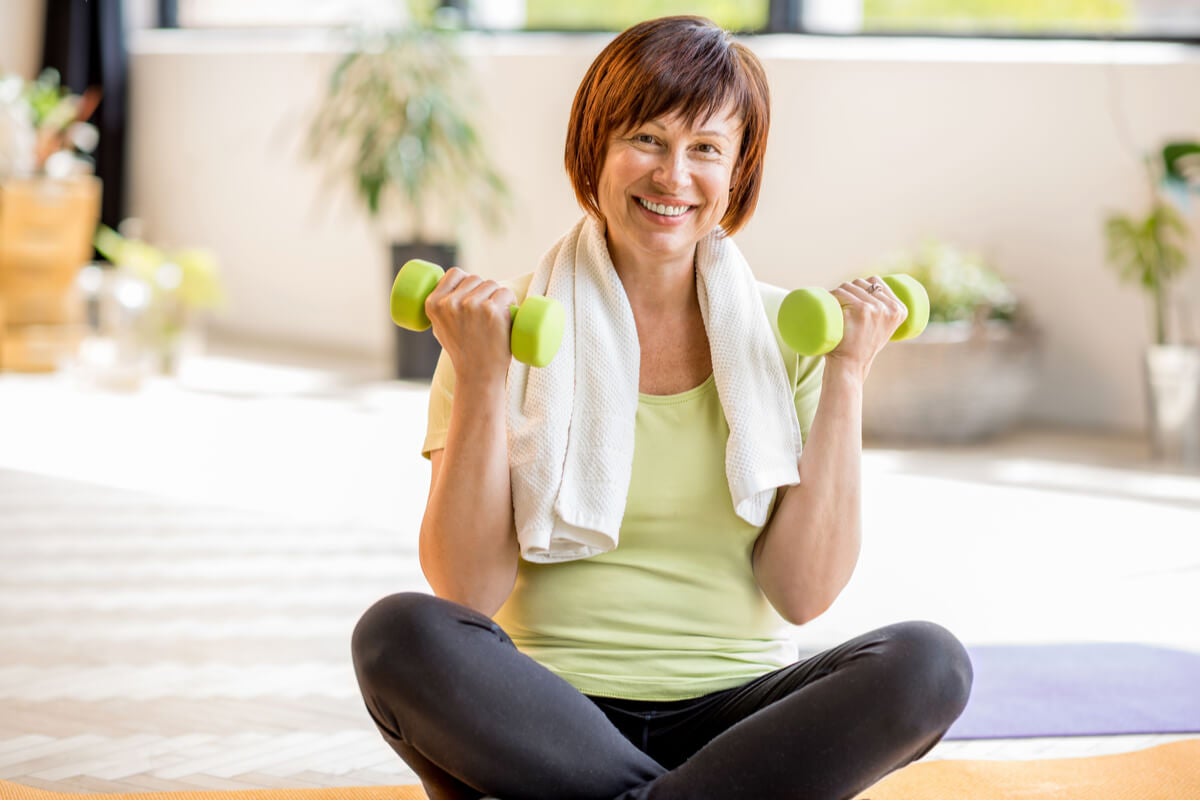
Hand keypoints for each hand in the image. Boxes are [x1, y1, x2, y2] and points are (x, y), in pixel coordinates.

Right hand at [425, 268, 517, 384]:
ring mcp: (472, 306)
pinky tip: (508, 314)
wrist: (478, 374)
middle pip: (476, 279)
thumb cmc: (461, 351)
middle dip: (484, 291)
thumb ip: (440, 309)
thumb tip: (448, 290)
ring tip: (496, 317)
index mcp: (434, 304)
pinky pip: (506, 293)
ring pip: (492, 284)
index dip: (466, 280)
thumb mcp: (440, 328)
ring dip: (498, 296)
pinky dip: (511, 301)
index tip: (473, 293)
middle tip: (487, 313)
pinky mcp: (493, 311)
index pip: (455, 273)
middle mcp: (451, 303)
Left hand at [826, 276, 907, 377]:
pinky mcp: (859, 310)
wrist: (850, 365)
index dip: (861, 285)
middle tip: (840, 307)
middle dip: (848, 290)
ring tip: (834, 307)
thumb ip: (884, 311)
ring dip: (837, 292)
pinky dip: (830, 295)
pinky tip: (827, 301)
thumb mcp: (883, 328)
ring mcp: (874, 309)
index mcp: (899, 310)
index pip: (876, 281)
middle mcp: (889, 308)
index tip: (852, 298)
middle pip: (861, 283)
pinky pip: (840, 293)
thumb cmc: (862, 346)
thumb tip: (873, 286)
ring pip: (848, 286)